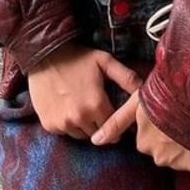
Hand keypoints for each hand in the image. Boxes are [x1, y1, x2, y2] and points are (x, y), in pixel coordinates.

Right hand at [26, 43, 142, 138]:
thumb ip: (126, 77)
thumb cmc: (77, 57)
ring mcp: (63, 123)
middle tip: (97, 109)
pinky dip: (68, 124)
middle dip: (101, 124)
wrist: (44, 54)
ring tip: (83, 107)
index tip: (113, 113)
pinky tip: (68, 108)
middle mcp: (79, 118)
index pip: (114, 126)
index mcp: (96, 105)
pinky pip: (65, 132)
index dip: (115, 120)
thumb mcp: (105, 61)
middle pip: (98, 133)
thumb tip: (144, 89)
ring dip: (85, 126)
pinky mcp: (49, 124)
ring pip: (82, 135)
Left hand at [91, 92, 189, 172]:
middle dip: (167, 138)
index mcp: (143, 141)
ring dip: (181, 144)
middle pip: (160, 148)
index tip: (164, 118)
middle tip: (177, 118)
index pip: (147, 139)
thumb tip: (95, 141)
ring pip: (176, 155)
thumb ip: (116, 123)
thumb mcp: (136, 104)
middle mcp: (156, 155)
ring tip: (189, 124)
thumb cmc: (164, 95)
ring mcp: (175, 161)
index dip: (156, 128)